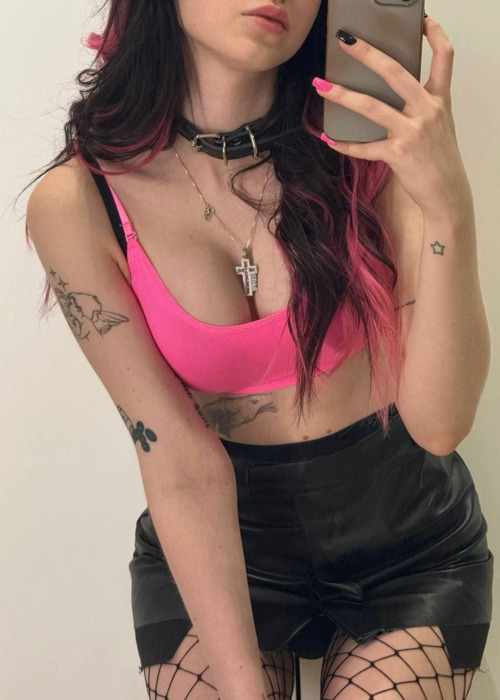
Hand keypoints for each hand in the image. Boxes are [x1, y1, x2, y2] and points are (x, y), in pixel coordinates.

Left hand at [312, 15, 472, 219]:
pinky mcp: (397, 154)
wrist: (447, 193)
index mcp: (439, 99)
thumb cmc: (438, 158)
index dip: (435, 35)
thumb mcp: (438, 125)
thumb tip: (388, 93)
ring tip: (320, 86)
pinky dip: (344, 144)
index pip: (445, 57)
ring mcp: (412, 132)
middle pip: (395, 72)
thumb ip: (420, 105)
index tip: (422, 20)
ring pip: (371, 106)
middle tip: (345, 41)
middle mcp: (427, 110)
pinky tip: (329, 139)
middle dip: (368, 54)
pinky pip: (364, 147)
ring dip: (342, 95)